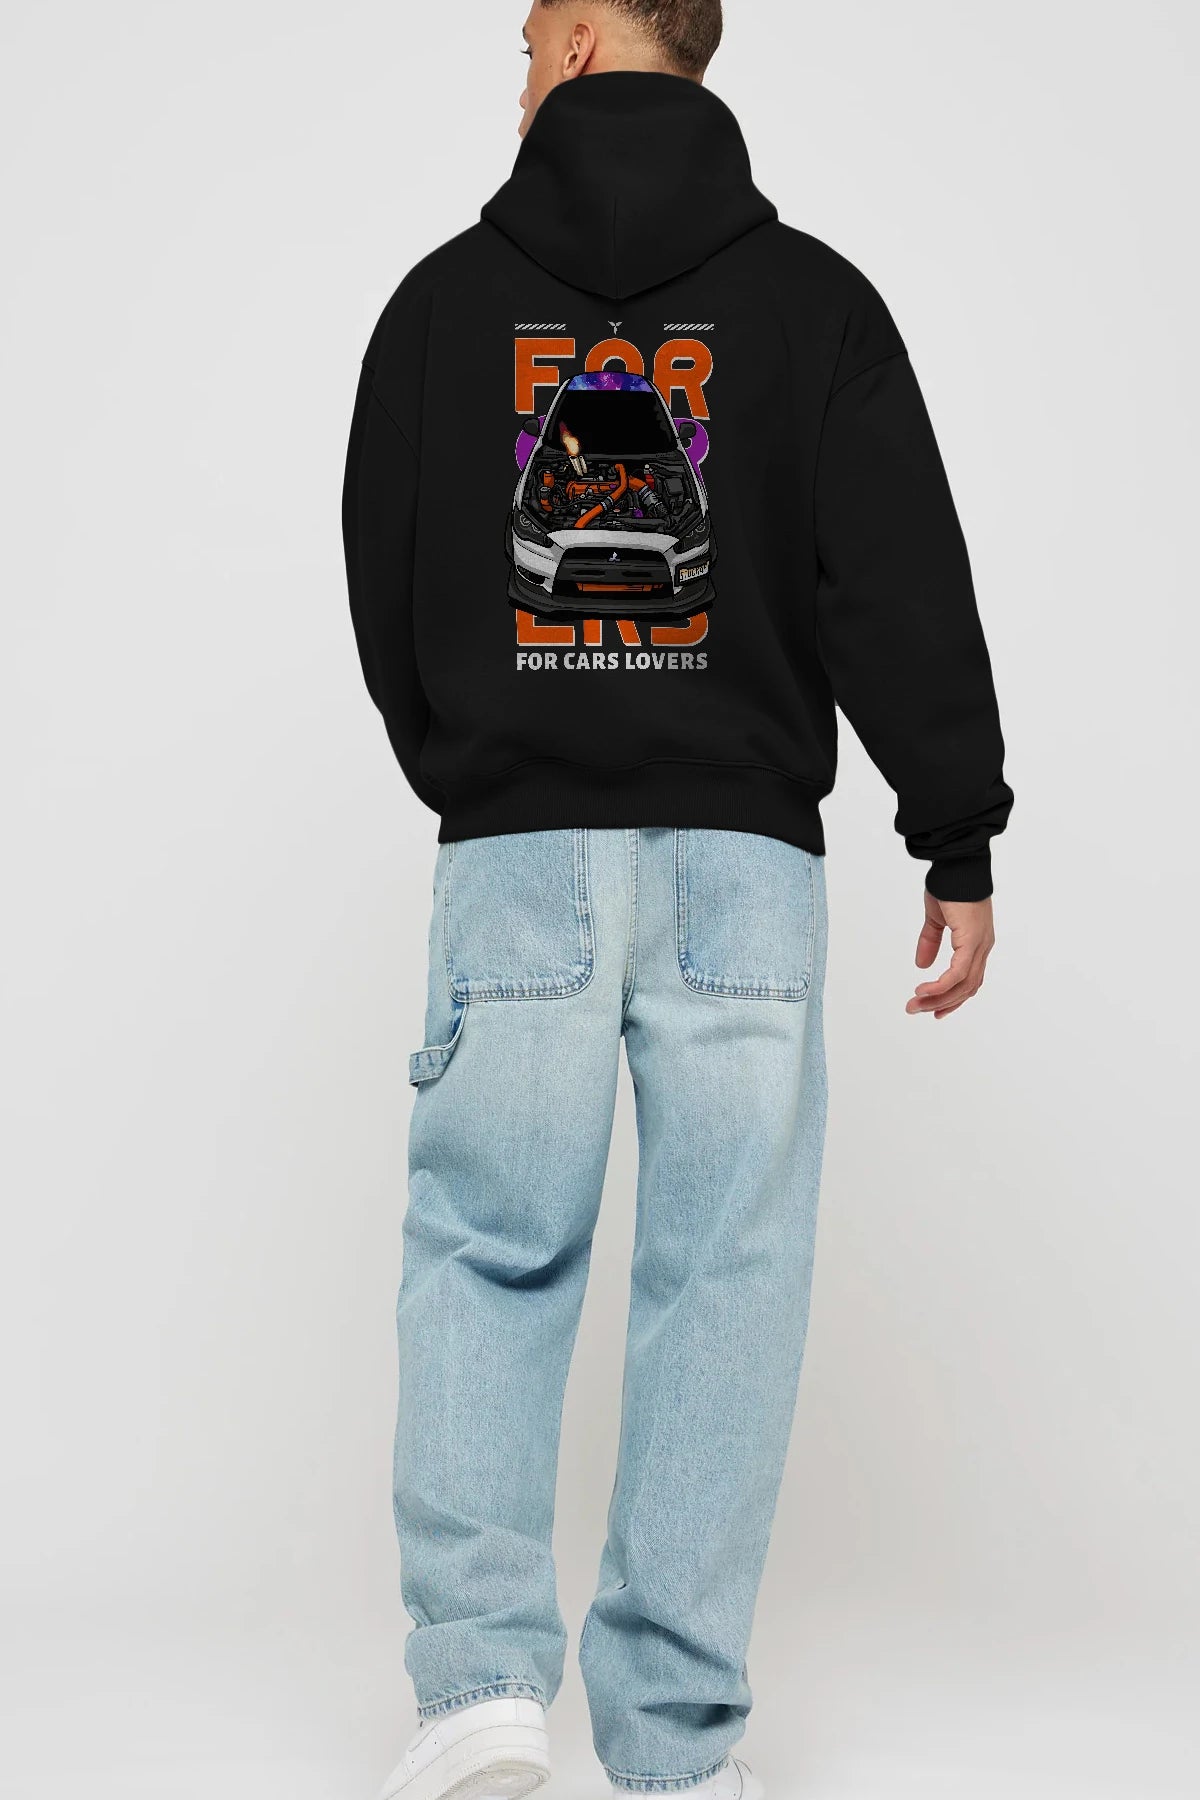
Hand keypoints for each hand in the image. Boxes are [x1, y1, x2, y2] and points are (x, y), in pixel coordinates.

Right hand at [907, 892, 994, 1019]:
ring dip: (937, 998)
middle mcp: (982, 947)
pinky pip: (958, 973)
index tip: (934, 1011)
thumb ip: (930, 941)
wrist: (956, 866)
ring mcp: (979, 945)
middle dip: (941, 1003)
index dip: (953, 998)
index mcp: (977, 942)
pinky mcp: (971, 941)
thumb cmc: (949, 886)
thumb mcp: (936, 919)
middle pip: (966, 988)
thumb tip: (921, 965)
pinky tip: (923, 990)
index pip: (969, 979)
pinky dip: (940, 986)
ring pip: (962, 985)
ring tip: (915, 1004)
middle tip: (917, 1010)